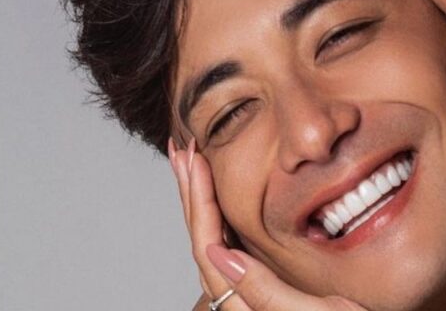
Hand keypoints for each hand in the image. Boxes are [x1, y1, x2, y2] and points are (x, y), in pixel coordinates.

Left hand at [169, 138, 368, 310]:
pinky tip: (220, 199)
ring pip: (212, 239)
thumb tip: (219, 255)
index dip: (199, 200)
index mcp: (241, 305)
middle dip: (191, 191)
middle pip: (202, 237)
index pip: (208, 244)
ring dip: (201, 199)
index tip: (195, 161)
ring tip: (191, 165)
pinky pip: (230, 244)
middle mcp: (237, 299)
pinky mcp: (264, 283)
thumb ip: (264, 292)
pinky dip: (221, 214)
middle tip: (181, 151)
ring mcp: (248, 290)